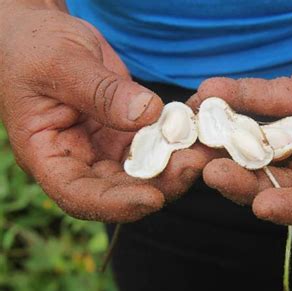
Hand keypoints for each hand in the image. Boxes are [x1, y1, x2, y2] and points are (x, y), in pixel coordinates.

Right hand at [0, 3, 215, 221]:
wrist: (46, 34)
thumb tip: (146, 114)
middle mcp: (79, 160)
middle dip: (160, 183)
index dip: (115, 204)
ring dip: (176, 164)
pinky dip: (177, 138)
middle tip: (195, 164)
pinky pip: (156, 142)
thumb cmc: (34, 47)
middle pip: (121, 189)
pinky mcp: (127, 131)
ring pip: (145, 170)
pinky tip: (199, 127)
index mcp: (47, 156)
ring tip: (205, 147)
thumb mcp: (60, 64)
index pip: (78, 195)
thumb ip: (99, 92)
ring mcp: (105, 147)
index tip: (153, 198)